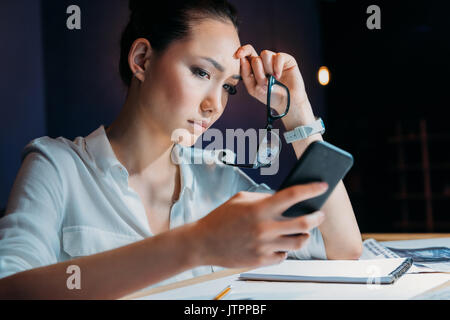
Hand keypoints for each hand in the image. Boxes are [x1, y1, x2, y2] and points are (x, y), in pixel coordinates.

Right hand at [193, 182, 327, 268]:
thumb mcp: (241, 199)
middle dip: (317, 217)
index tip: (323, 186)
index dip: (311, 189)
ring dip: (304, 235)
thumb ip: (264, 197)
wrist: (203, 243)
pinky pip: (284, 255)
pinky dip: (285, 249)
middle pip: (304, 223)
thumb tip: (285, 199)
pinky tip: (280, 243)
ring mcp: (264, 246)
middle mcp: (264, 227)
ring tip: (301, 231)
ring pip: (299, 242)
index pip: (292, 195)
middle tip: (320, 214)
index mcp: (259, 208)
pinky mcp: (261, 260)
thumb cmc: (221, 218)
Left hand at [234, 44, 309, 115]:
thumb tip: (242, 59)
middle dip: (258, 72)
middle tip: (264, 83)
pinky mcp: (287, 59)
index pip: (247, 54)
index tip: (237, 55)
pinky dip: (277, 67)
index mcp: (255, 68)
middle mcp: (264, 62)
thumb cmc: (269, 96)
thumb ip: (246, 74)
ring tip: (273, 80)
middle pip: (255, 57)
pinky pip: (278, 56)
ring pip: (265, 54)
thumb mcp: (253, 88)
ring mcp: (275, 60)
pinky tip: (279, 76)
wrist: (286, 102)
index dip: (242, 51)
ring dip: (267, 69)